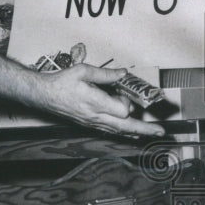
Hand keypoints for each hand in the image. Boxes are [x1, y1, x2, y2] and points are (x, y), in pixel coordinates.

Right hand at [36, 64, 164, 136]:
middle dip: (145, 129)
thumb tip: (123, 74)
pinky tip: (132, 133)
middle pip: (125, 127)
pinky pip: (111, 131)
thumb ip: (105, 74)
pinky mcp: (90, 124)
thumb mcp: (83, 71)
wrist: (44, 95)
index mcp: (94, 103)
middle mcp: (95, 116)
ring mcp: (93, 123)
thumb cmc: (61, 82)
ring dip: (136, 132)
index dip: (127, 102)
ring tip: (151, 133)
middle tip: (160, 131)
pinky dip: (124, 132)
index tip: (123, 92)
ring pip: (119, 131)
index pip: (121, 110)